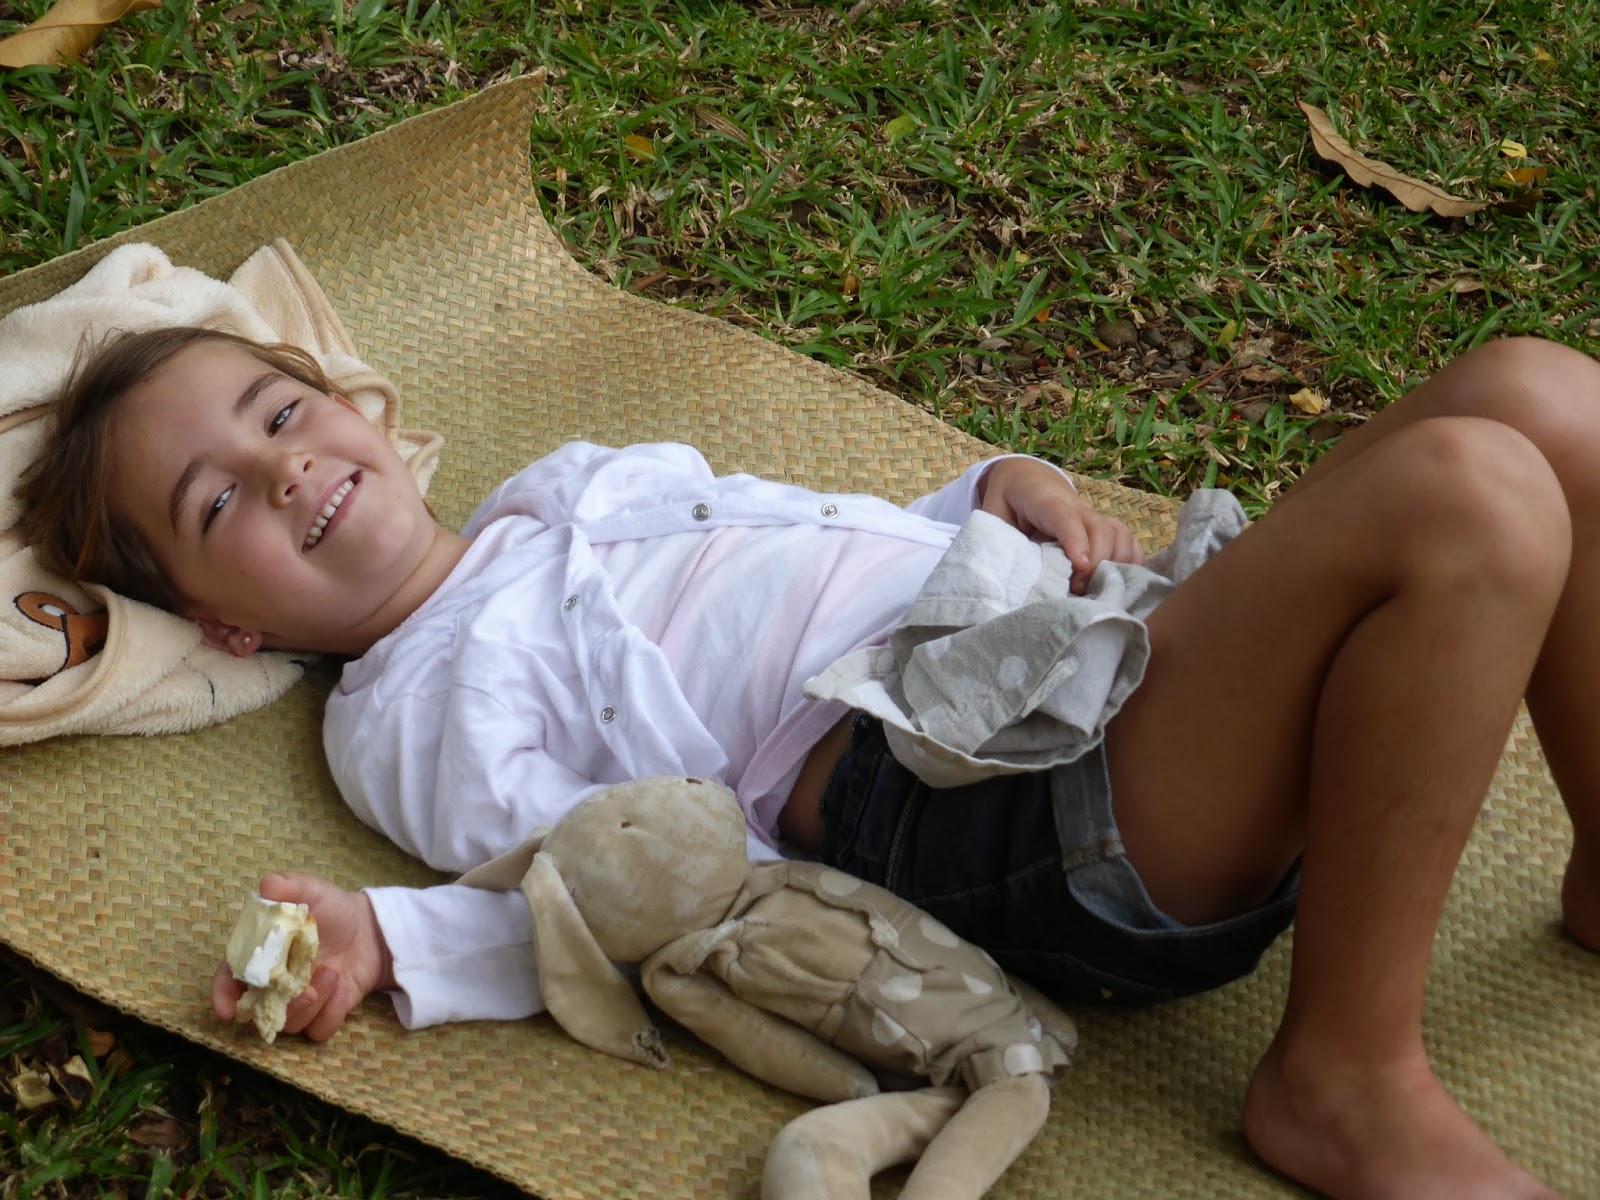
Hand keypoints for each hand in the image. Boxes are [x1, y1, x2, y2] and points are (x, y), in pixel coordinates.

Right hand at [212, 872, 393, 1041]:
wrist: (370, 928)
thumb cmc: (332, 909)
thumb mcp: (311, 891)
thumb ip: (289, 887)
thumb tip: (267, 886)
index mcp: (261, 957)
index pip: (230, 980)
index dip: (223, 996)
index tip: (226, 1010)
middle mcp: (274, 985)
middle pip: (259, 1012)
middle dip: (276, 1009)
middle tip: (305, 991)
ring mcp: (299, 1002)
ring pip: (291, 1024)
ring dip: (313, 1005)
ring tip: (333, 973)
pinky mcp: (324, 1013)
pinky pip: (320, 1030)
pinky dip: (332, 1015)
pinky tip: (344, 990)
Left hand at [979, 457, 1144, 593]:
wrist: (1026, 481)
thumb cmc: (1007, 504)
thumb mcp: (993, 516)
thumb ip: (998, 539)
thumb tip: (1004, 576)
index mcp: (1044, 500)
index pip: (1065, 517)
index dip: (1076, 541)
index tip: (1079, 568)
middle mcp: (1076, 506)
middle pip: (1099, 529)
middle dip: (1096, 563)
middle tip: (1079, 591)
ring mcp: (1094, 516)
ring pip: (1119, 535)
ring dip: (1116, 566)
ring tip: (1097, 592)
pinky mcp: (1105, 527)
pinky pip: (1128, 541)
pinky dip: (1132, 563)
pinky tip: (1124, 585)